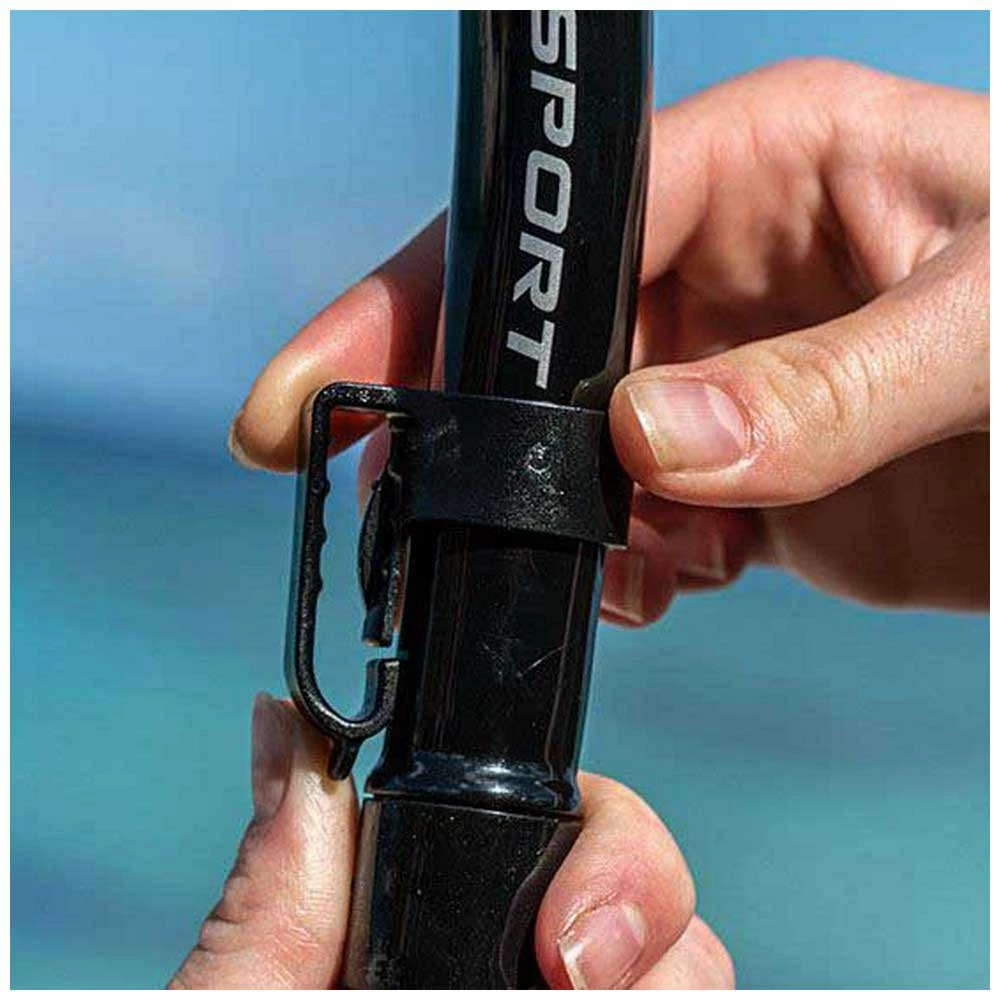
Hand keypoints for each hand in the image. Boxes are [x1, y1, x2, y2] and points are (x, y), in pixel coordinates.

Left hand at [169, 697, 732, 988]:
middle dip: (640, 895)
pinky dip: (687, 995)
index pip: (526, 817)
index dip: (575, 834)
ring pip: (692, 953)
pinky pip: (715, 996)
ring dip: (671, 969)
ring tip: (582, 993)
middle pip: (635, 870)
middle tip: (574, 973)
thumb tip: (282, 716)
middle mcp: (505, 952)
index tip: (561, 923)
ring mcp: (574, 991)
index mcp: (418, 921)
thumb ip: (279, 880)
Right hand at [228, 58, 987, 620]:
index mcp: (765, 164)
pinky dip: (632, 567)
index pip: (560, 222)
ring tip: (646, 561)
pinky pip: (640, 517)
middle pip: (538, 344)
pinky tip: (681, 580)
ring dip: (563, 519)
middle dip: (470, 433)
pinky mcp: (747, 466)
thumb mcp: (987, 331)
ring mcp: (728, 370)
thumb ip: (827, 387)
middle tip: (413, 517)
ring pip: (574, 446)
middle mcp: (725, 261)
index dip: (427, 303)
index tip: (323, 392)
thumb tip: (650, 443)